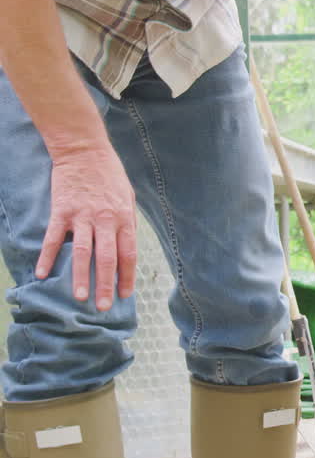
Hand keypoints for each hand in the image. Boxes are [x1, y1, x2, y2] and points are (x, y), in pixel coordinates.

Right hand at [38, 146, 137, 311]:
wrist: (84, 150)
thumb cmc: (109, 174)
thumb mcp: (128, 196)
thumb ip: (127, 221)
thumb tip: (127, 246)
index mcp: (124, 218)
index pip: (128, 254)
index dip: (127, 276)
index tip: (125, 294)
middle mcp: (105, 219)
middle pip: (107, 258)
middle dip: (105, 284)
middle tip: (103, 307)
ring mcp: (82, 215)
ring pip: (82, 252)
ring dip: (80, 276)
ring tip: (79, 297)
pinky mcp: (62, 210)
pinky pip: (54, 238)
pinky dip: (48, 257)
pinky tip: (43, 274)